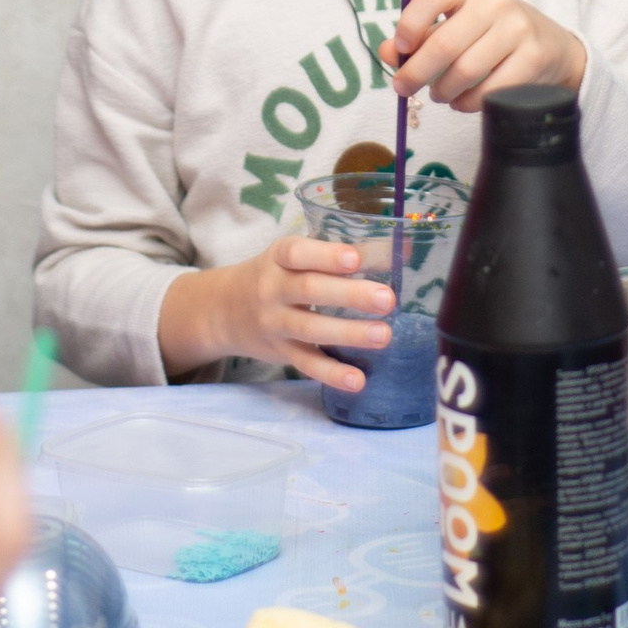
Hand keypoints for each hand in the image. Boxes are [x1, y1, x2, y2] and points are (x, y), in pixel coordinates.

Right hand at [158, 234, 395, 390]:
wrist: (224, 309)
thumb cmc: (278, 275)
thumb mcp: (298, 256)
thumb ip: (344, 253)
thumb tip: (403, 248)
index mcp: (279, 257)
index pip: (298, 253)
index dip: (325, 256)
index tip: (355, 259)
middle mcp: (272, 289)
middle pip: (309, 290)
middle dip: (349, 294)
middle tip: (387, 298)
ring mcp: (275, 324)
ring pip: (310, 329)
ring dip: (349, 333)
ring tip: (384, 335)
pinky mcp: (282, 352)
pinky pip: (307, 364)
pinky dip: (332, 373)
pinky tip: (358, 380)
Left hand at [385, 0, 586, 112]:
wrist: (551, 45)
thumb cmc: (490, 34)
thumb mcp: (455, 24)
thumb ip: (418, 37)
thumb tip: (387, 52)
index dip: (410, 23)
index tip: (399, 48)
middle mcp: (494, 2)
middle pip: (445, 43)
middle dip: (416, 72)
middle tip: (402, 88)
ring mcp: (517, 29)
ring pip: (465, 71)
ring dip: (443, 91)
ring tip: (439, 95)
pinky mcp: (532, 57)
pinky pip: (489, 90)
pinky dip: (467, 103)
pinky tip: (461, 102)